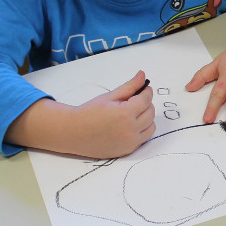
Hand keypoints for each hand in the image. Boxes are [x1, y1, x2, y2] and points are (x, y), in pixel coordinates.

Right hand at [6, 72, 155, 158]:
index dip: (147, 91)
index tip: (144, 88)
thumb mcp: (109, 96)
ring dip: (146, 118)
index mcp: (125, 113)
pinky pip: (144, 138)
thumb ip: (129, 86)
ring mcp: (130, 142)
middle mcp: (130, 129)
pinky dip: (141, 130)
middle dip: (146, 104)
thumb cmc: (89, 112)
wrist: (74, 132)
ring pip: (151, 126)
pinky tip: (129, 125)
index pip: (146, 99)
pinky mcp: (128, 150)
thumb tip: (142, 75)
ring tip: (132, 113)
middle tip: (135, 100)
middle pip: (151, 112)